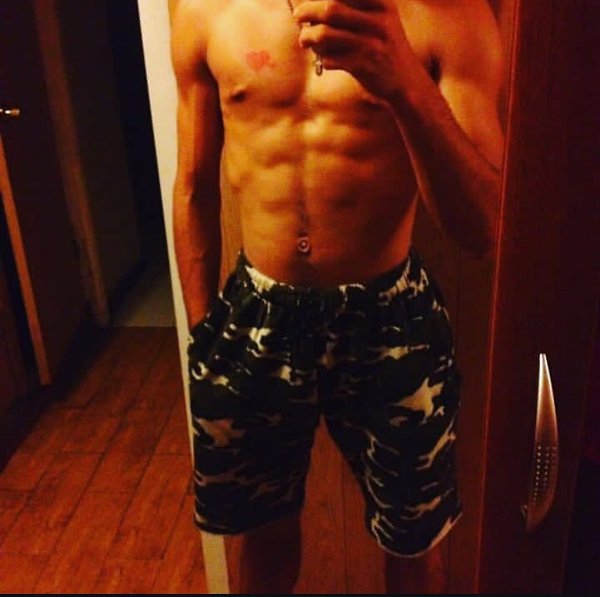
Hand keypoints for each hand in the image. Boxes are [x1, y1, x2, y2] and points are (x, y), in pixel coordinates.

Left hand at [293, 0, 417, 100]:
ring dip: (308, 36)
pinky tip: (323, 59)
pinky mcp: (363, 66)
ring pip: (325, 34)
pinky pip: (330, 59)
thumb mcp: (380, 20)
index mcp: (381, 3)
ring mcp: (370, 44)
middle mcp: (377, 21)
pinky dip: (322, 58)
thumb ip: (356, 8)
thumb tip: (314, 5)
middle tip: (298, 16)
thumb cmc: (384, 48)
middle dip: (308, 10)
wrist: (406, 82)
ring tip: (304, 39)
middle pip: (331, 7)